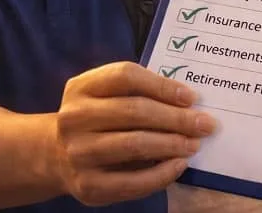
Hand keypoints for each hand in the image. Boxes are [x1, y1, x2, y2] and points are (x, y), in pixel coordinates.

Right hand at [54, 62, 215, 205]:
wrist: (56, 155)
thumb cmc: (97, 118)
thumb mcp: (106, 95)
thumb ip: (139, 92)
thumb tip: (188, 103)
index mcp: (81, 87)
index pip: (126, 76)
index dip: (162, 85)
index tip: (191, 97)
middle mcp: (74, 117)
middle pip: (134, 111)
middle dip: (176, 118)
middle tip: (205, 124)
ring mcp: (78, 153)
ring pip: (134, 144)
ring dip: (172, 143)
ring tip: (194, 144)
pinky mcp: (87, 185)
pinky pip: (132, 181)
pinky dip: (161, 173)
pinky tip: (179, 165)